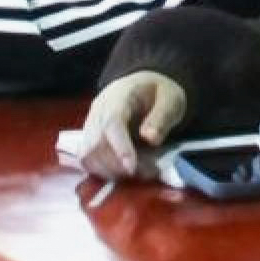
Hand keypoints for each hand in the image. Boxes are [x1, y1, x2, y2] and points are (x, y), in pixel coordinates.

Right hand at [65, 70, 189, 182]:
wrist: (144, 87)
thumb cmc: (159, 94)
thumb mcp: (171, 100)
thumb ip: (162, 117)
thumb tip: (150, 139)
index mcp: (119, 96)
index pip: (111, 122)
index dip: (119, 147)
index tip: (132, 167)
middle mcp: (99, 110)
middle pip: (95, 143)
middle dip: (117, 165)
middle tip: (145, 172)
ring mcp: (91, 125)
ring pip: (87, 155)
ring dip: (110, 171)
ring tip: (138, 173)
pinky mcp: (89, 139)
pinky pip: (88, 160)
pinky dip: (104, 172)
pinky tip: (125, 174)